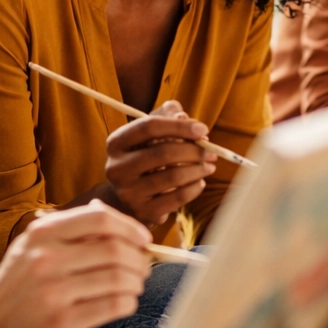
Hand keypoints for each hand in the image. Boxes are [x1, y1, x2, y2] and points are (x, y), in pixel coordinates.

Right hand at [0, 203, 151, 327]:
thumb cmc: (18, 286)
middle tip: (142, 269)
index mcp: (43, 233)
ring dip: (136, 283)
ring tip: (133, 287)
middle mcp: (46, 258)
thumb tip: (109, 214)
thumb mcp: (34, 248)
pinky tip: (123, 303)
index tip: (143, 240)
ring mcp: (53, 291)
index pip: (101, 219)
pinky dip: (128, 303)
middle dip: (139, 259)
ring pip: (119, 278)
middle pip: (115, 249)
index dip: (131, 228)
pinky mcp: (61, 322)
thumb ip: (71, 232)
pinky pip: (113, 306)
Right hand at [104, 100, 217, 225]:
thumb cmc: (144, 157)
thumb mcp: (150, 134)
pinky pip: (177, 197)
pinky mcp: (142, 212)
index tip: (203, 129)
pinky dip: (195, 187)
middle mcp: (116, 168)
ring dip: (198, 169)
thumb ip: (166, 116)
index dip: (179, 126)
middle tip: (211, 151)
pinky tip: (200, 181)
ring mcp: (128, 193)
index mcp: (116, 143)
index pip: (149, 127)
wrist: (127, 198)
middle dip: (193, 150)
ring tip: (209, 165)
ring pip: (173, 176)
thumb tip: (183, 116)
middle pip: (163, 152)